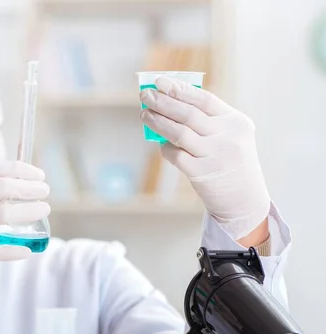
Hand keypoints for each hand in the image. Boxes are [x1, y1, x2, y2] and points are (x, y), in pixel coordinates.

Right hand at [0, 160, 49, 260]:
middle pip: (8, 190)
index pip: (2, 168)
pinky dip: (11, 251)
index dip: (25, 172)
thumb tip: (13, 178)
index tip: (39, 176)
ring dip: (29, 212)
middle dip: (32, 190)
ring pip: (6, 216)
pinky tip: (27, 250)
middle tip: (45, 192)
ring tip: (42, 209)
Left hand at [139, 76, 270, 240]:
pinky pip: (176, 155)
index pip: (204, 99)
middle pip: (188, 114)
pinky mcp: (202, 173)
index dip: (179, 89)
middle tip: (145, 95)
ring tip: (144, 114)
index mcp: (236, 122)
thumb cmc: (230, 161)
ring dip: (158, 121)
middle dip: (163, 102)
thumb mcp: (230, 136)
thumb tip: (169, 103)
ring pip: (179, 133)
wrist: (244, 199)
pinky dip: (165, 147)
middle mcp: (227, 137)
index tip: (160, 81)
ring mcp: (215, 155)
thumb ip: (206, 121)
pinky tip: (160, 143)